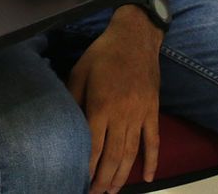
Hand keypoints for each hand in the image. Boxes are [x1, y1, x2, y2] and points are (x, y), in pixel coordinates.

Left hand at [67, 10, 162, 192]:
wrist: (135, 38)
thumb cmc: (102, 54)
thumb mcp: (79, 72)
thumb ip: (72, 98)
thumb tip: (64, 121)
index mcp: (101, 106)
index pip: (94, 145)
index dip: (87, 166)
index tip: (80, 180)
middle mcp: (122, 115)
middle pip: (113, 155)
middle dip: (103, 178)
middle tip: (95, 193)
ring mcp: (140, 115)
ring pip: (132, 153)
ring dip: (122, 175)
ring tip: (112, 191)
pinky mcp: (153, 112)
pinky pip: (153, 141)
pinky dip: (152, 161)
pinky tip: (147, 178)